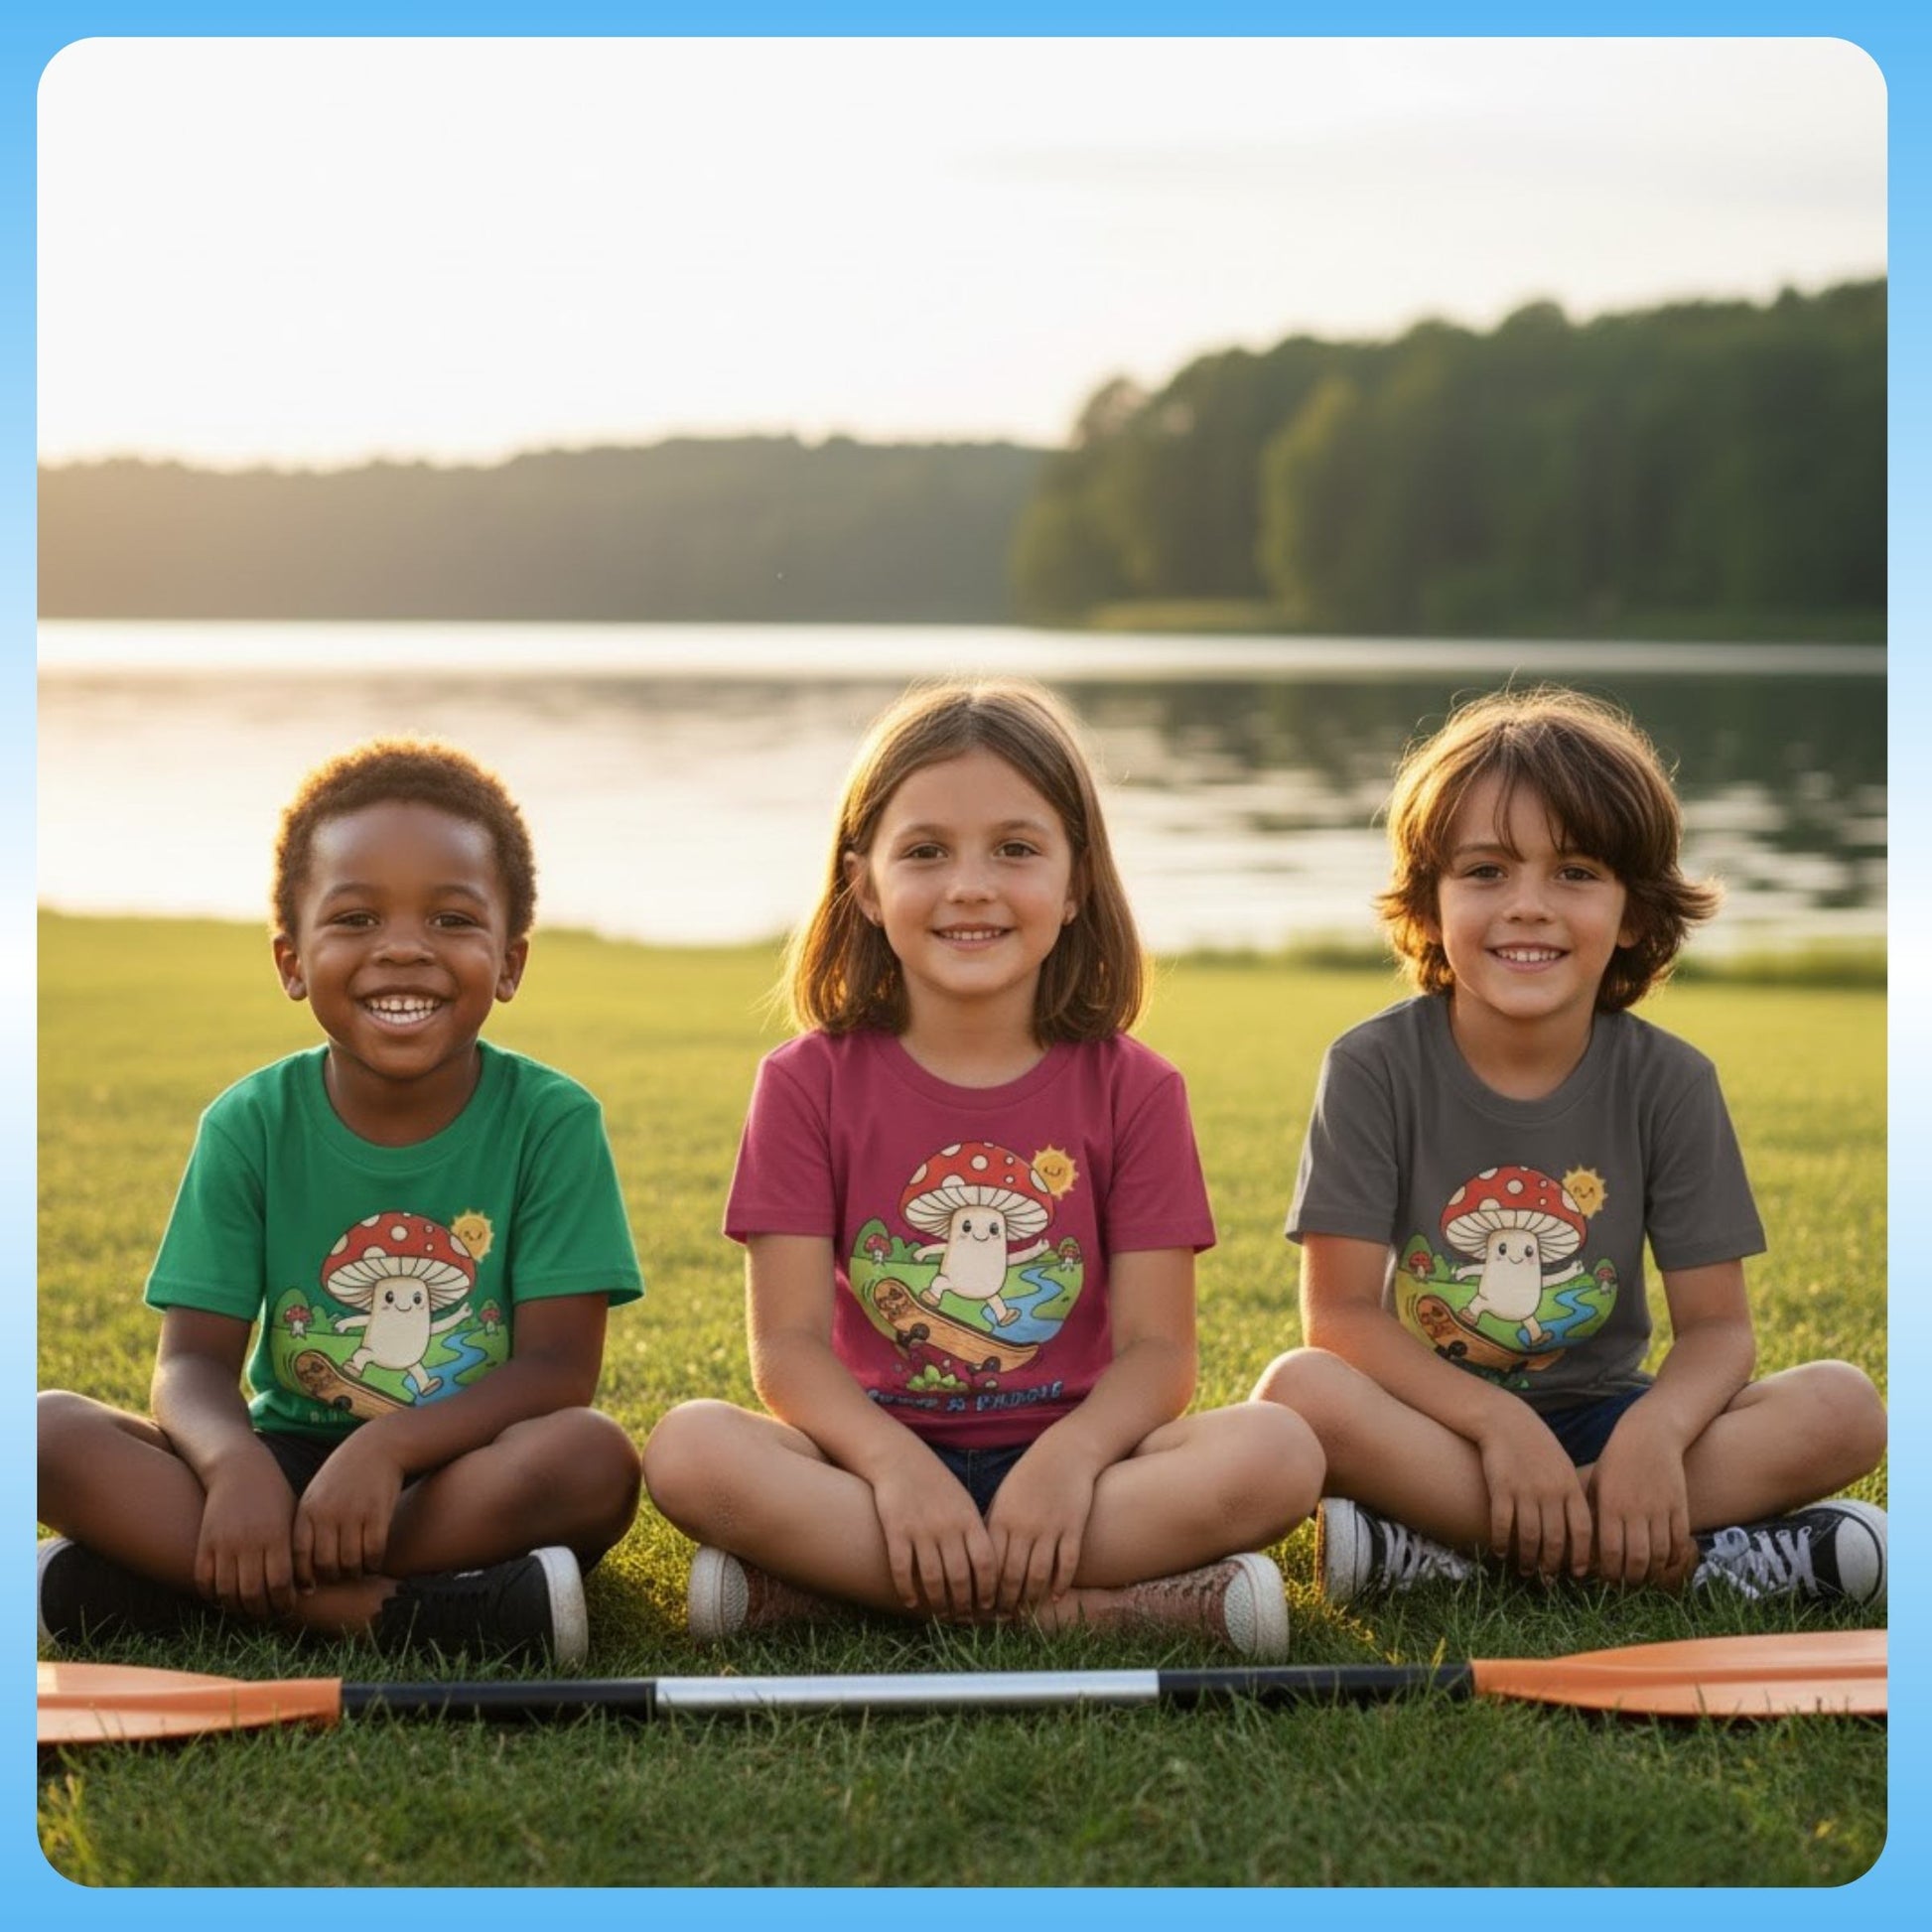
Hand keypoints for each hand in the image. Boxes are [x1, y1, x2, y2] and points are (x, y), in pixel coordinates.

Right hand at [196, 1453, 298, 1619]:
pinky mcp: (204, 1543)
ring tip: (247, 1609)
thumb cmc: (274, 1496)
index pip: (280, 1583)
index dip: (284, 1602)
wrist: (239, 1470)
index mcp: (277, 1536)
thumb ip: (298, 1553)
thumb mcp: (292, 1519)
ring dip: (237, 1608)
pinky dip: (213, 1596)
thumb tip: (308, 1590)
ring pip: (227, 1592)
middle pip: (252, 1593)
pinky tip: (225, 1597)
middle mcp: (249, 1542)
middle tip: (268, 1614)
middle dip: (262, 1611)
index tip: (287, 1607)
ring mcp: (224, 1543)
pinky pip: (204, 1581)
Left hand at [292, 1428, 405, 1587]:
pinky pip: (374, 1551)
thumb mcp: (317, 1497)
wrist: (379, 1447)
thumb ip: (308, 1530)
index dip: (305, 1578)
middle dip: (333, 1577)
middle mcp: (327, 1513)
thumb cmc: (344, 1478)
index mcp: (308, 1510)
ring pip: (350, 1562)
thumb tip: (304, 1579)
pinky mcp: (378, 1512)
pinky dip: (374, 1564)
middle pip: (325, 1564)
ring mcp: (353, 1512)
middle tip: (340, 1577)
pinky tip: (374, 1562)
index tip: (313, 1586)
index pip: (299, 1557)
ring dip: (355, 1573)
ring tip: (358, 1571)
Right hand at [867, 1452, 997, 1618]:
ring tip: (938, 1614)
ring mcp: (921, 1529)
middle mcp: (947, 1526)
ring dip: (936, 1602)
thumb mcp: (963, 1504)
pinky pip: (902, 1569)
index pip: (986, 1562)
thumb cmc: (937, 1486)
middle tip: (962, 1617)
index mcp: (968, 1519)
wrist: (900, 1459)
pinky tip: (911, 1601)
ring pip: (932, 1578)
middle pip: (959, 1576)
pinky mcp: (896, 1530)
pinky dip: (907, 1590)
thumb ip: (975, 1534)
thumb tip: (990, 1573)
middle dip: (963, 1603)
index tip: (987, 1606)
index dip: (988, 1589)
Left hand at [984, 1437, 1099, 1614]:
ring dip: (1031, 1598)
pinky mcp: (1073, 1527)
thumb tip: (976, 1560)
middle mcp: (1023, 1526)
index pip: (989, 1565)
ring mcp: (1050, 1528)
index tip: (981, 1608)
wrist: (1065, 1453)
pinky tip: (1057, 1597)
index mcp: (1001, 1519)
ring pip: (1039, 1575)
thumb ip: (992, 1527)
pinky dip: (1061, 1584)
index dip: (985, 1591)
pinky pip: (1066, 1564)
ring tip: (1026, 1612)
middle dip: (1006, 1602)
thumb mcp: (1004, 1498)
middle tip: (1003, 1618)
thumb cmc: (1029, 1477)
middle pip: (1013, 1576)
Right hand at [1476, 1403, 1592, 1580]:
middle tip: (1547, 1578)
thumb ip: (1571, 1497)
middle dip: (1552, 1564)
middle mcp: (1550, 1491)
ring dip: (1528, 1558)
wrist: (1505, 1420)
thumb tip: (1579, 1534)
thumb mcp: (1562, 1467)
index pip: (1582, 1530)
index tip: (1578, 1573)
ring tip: (1525, 1570)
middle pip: (1555, 1539)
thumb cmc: (1536, 1448)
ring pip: (1530, 1536)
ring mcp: (1525, 1489)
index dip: (1581, 1555)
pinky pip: (1503, 1523)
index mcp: (1570, 1487)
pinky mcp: (1501, 1487)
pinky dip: (1502, 1542)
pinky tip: (1500, 1551)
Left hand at [1587, 1406, 1695, 1588]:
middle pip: (1636, 1559)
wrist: (1649, 1436)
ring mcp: (1659, 1509)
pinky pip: (1679, 1541)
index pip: (1610, 1552)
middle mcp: (1635, 1510)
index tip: (1606, 1580)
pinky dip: (1674, 1557)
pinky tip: (1665, 1562)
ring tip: (1644, 1577)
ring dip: (1652, 1572)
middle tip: (1626, 1585)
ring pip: (1659, 1554)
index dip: (1609, 1572)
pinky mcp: (1679, 1506)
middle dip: (1631, 1579)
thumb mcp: (1596, 1483)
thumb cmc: (1615, 1461)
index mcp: (1610, 1506)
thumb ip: (1591, 1512)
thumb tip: (1579, 1544)